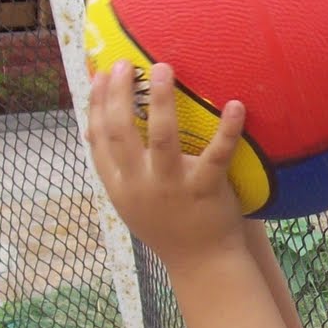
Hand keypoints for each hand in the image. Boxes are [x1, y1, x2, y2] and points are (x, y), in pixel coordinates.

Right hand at [86, 60, 245, 270]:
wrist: (203, 264)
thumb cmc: (169, 228)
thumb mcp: (130, 203)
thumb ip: (115, 168)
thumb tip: (91, 129)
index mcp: (120, 188)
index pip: (98, 140)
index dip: (95, 105)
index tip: (98, 75)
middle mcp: (140, 186)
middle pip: (121, 133)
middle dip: (119, 94)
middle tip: (125, 63)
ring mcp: (173, 188)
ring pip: (162, 138)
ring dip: (161, 101)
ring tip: (163, 68)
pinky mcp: (206, 191)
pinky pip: (217, 155)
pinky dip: (228, 129)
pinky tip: (236, 104)